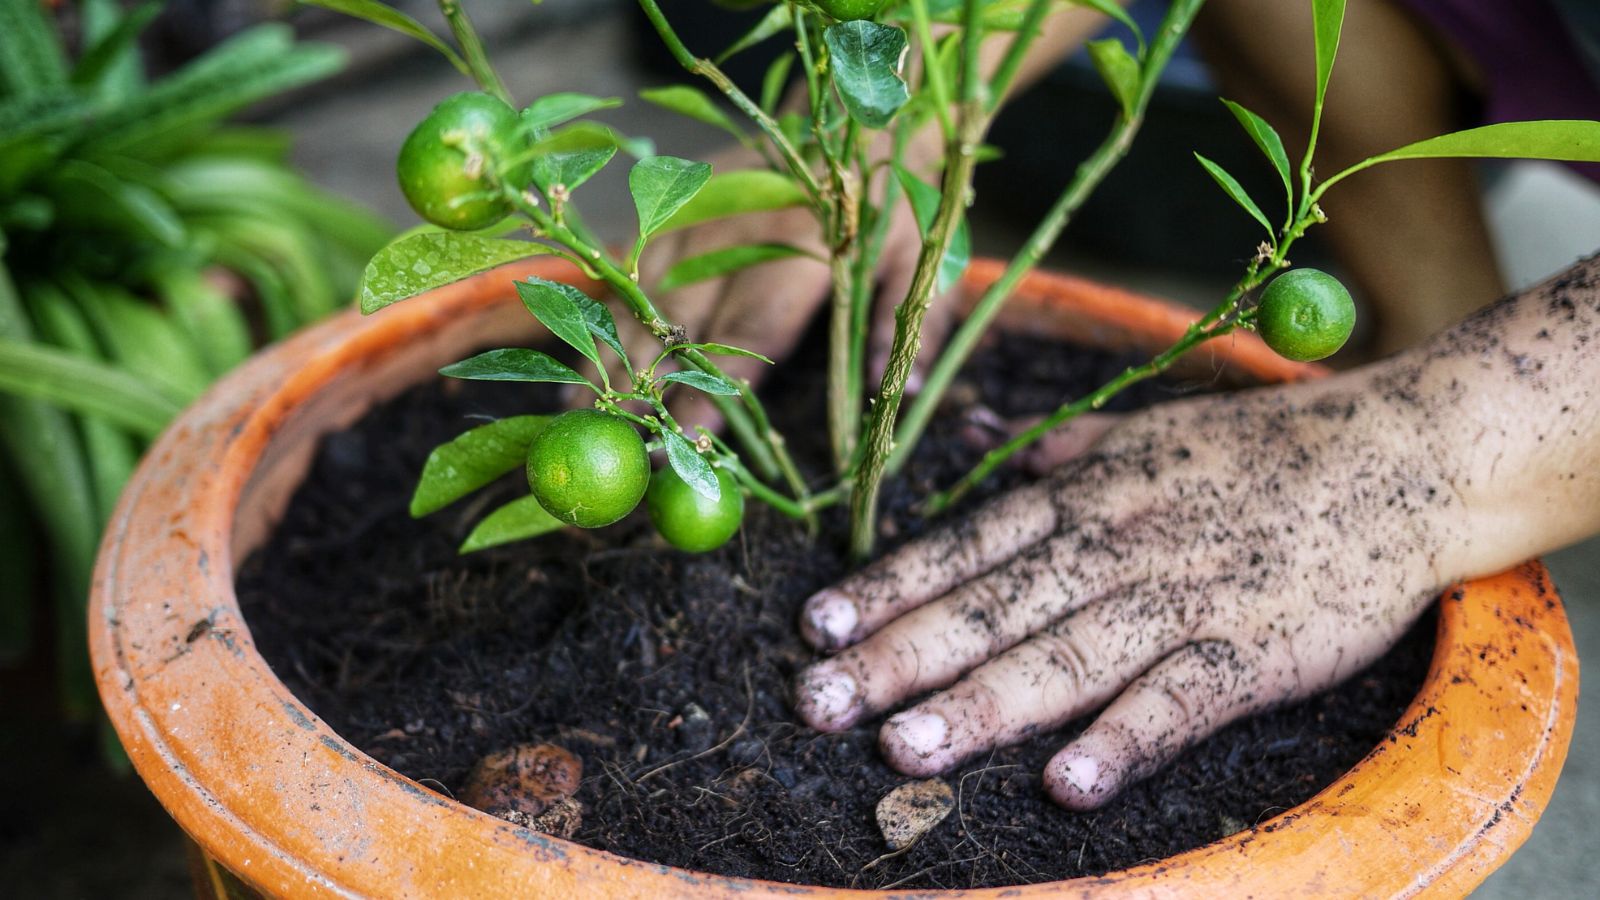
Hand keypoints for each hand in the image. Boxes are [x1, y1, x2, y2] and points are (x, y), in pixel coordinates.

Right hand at [590, 141, 955, 431]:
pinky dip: (597, 317)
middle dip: (647, 392)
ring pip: (639, 300)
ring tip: (584, 419)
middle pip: (678, 325)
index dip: (713, 391)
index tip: (686, 444)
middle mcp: (734, 235)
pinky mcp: (673, 212)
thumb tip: (899, 403)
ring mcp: (695, 220)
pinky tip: (573, 359)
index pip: (746, 333)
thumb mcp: (917, 258)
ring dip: (610, 361)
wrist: (856, 117)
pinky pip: (623, 268)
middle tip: (623, 450)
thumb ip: (903, 327)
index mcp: (799, 248)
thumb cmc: (888, 199)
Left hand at [792, 366, 1480, 808]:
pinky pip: (1177, 700)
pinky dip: (1123, 740)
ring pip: (1063, 658)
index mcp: (1083, 496)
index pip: (964, 548)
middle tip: (817, 702)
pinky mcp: (1250, 650)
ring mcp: (1180, 599)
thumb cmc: (1261, 450)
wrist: (1397, 457)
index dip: (887, 589)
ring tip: (905, 749)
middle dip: (898, 658)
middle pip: (990, 609)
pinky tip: (1067, 783)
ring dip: (981, 706)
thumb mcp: (1149, 431)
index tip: (817, 629)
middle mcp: (1113, 547)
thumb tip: (987, 454)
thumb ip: (1065, 451)